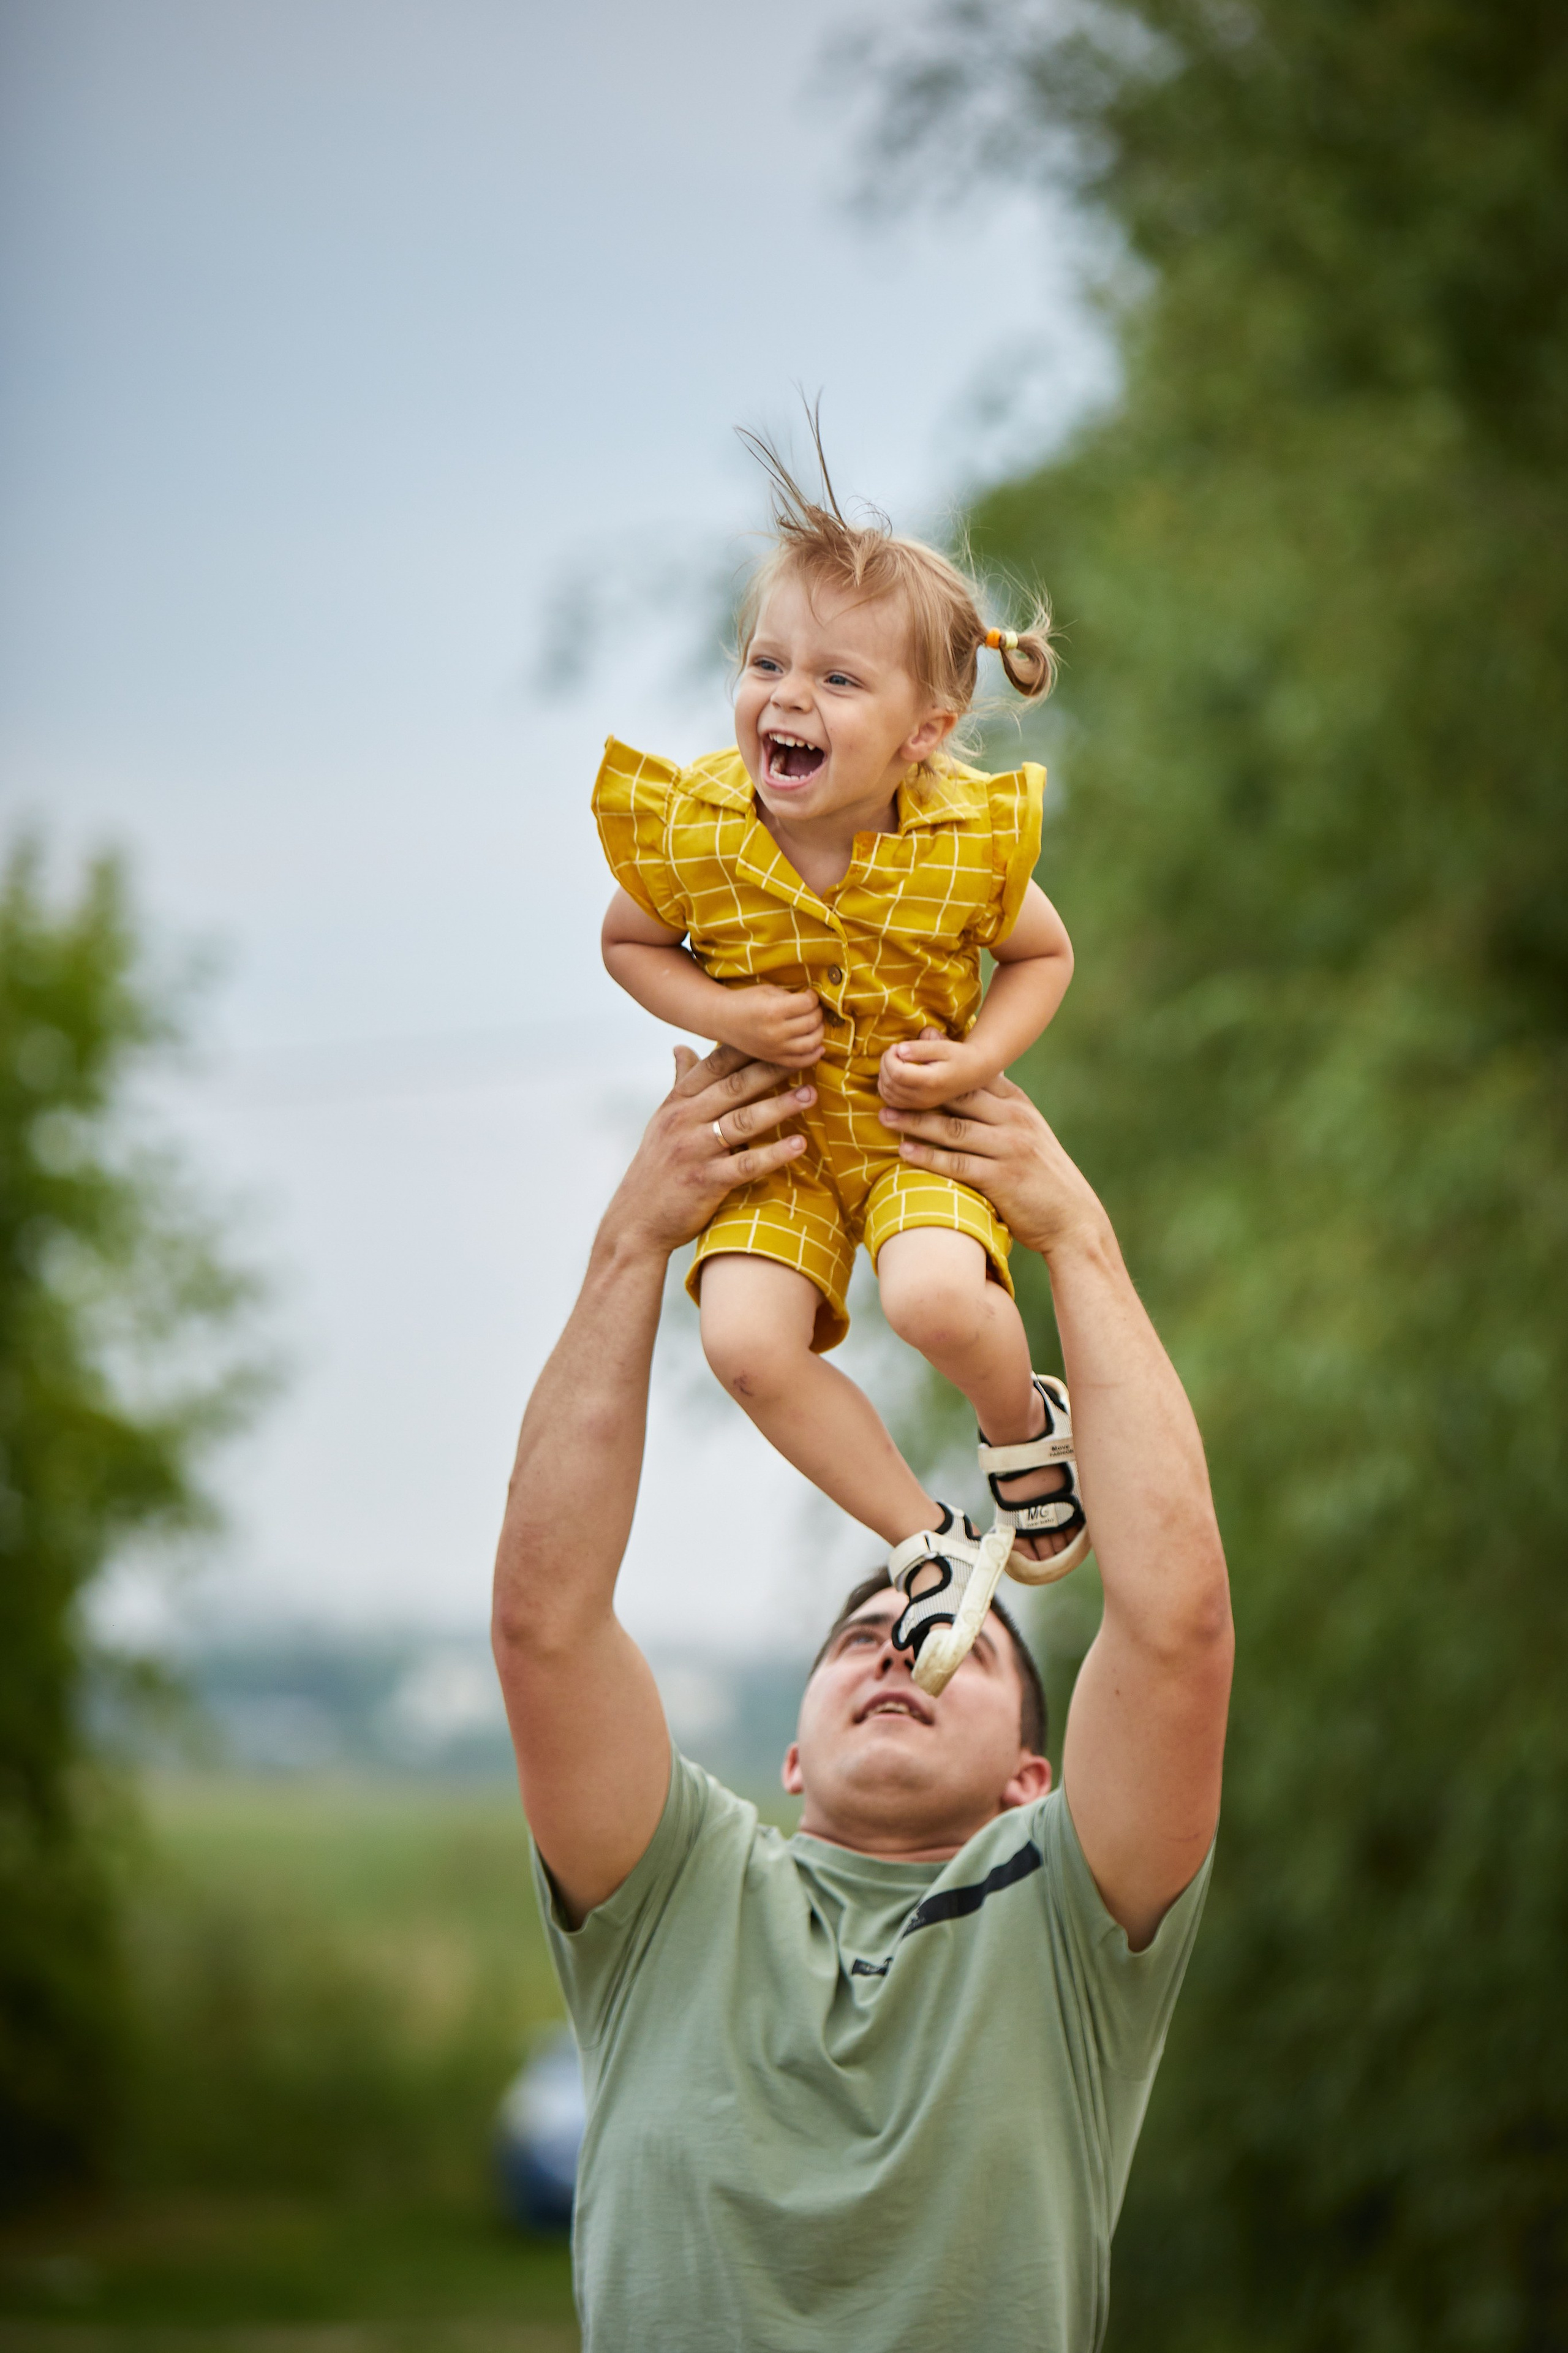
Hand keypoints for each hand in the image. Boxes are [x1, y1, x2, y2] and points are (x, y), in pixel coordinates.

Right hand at [604, 1045, 812, 1258]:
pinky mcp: (706, 1181)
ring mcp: (694, 1151)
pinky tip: (799, 1145)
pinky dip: (774, 1154)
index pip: (714, 1066)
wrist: (636, 1221)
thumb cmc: (655, 1170)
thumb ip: (680, 1084)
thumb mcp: (663, 1121)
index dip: (747, 1048)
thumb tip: (682, 1047)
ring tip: (810, 1095)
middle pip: (734, 1087)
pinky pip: (746, 1164)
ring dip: (780, 1106)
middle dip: (772, 1070)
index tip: (779, 1035)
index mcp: (677, 1104)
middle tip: (807, 1057)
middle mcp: (683, 1122)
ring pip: (743, 1121)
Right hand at [718, 985, 824, 1069]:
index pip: (808, 1004)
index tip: (810, 995)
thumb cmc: (746, 1001)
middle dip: (818, 1012)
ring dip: (819, 1032)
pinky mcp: (774, 1059)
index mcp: (773, 1010)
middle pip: (812, 1022)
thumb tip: (813, 1003)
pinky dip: (814, 1055)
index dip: (813, 997)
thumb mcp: (768, 991)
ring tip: (815, 1024)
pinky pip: (801, 1062)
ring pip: (812, 1043)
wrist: (723, 1019)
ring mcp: (775, 1048)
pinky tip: (818, 1046)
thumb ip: (791, 997)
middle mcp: (775, 1032)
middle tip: (813, 1008)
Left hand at [876, 1027, 990, 1110]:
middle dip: (885, 1064)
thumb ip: (920, 1048)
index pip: (897, 1073)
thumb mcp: (943, 1046)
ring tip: (894, 1061)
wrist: (975, 1072)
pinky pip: (892, 1101)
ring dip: (883, 1075)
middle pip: (890, 1084)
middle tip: (894, 1050)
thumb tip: (899, 1050)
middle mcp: (924, 1097)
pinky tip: (894, 1074)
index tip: (896, 1046)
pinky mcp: (918, 1106)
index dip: (889, 1058)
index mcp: (931, 1081)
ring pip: (888, 1094)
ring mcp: (920, 1104)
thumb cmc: (959, 1056)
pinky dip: (886, 1087)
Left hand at [878, 1074, 1108, 1258]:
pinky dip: (928, 1157)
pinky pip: (958, 1164)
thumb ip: (997, 1108)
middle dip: (921, 1088)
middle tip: (885, 1082)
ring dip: (915, 1122)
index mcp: (1019, 1104)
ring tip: (885, 1115)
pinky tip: (905, 1152)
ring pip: (954, 1129)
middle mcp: (1015, 1120)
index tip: (909, 1050)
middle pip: (960, 1095)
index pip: (976, 1074)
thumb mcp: (1027, 1131)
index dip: (941, 1062)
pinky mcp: (1003, 1179)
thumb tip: (964, 1084)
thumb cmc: (1041, 1175)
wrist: (1072, 1218)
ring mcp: (1010, 1149)